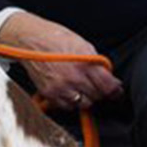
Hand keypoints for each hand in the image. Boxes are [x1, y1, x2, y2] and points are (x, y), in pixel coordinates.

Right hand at [0, 12, 122, 110]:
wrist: (30, 40)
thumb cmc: (56, 39)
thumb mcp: (83, 45)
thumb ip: (97, 63)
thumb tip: (108, 78)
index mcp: (85, 64)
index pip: (108, 86)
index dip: (115, 91)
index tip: (116, 91)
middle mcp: (73, 78)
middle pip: (97, 97)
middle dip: (99, 91)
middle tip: (95, 84)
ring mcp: (60, 88)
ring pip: (83, 104)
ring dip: (85, 97)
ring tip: (81, 86)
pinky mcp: (49, 94)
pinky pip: (67, 107)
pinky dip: (71, 101)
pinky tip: (69, 90)